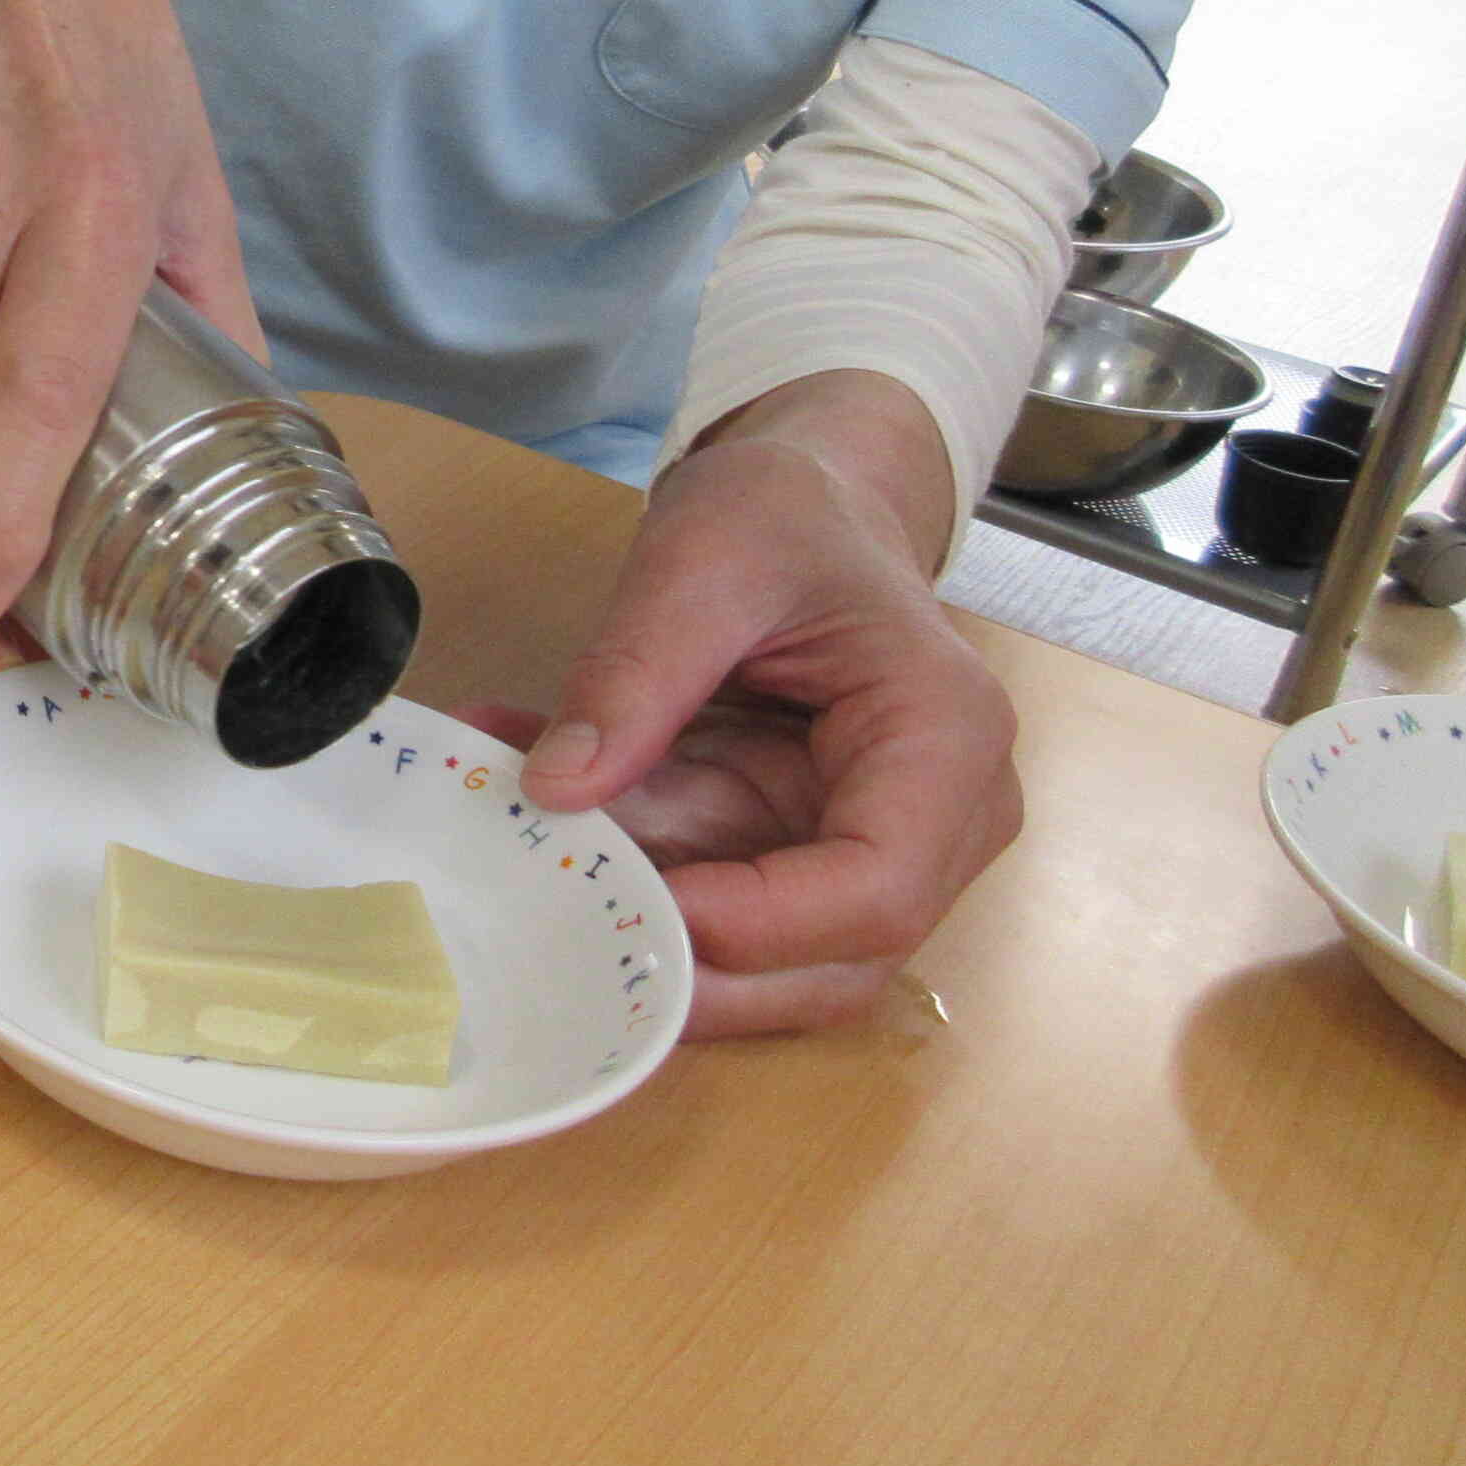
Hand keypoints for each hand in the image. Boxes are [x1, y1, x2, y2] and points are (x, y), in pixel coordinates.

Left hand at [477, 375, 1021, 1038]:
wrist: (808, 503)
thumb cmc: (787, 516)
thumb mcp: (702, 561)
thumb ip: (634, 673)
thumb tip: (557, 789)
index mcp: (943, 741)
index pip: (876, 889)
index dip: (756, 925)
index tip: (629, 905)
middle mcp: (936, 822)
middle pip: (831, 961)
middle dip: (690, 961)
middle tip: (553, 927)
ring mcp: (869, 847)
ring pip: (765, 954)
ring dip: (637, 916)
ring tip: (521, 850)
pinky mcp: (798, 851)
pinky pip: (711, 896)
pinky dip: (621, 870)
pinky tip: (521, 808)